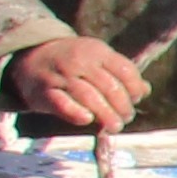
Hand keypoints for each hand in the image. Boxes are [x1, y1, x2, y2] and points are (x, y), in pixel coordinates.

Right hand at [5, 37, 148, 132]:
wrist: (31, 57)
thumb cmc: (73, 63)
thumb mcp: (97, 59)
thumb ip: (120, 73)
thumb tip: (145, 90)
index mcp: (96, 51)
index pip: (124, 70)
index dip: (135, 88)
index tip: (136, 100)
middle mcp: (78, 61)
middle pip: (109, 86)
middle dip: (123, 106)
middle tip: (125, 118)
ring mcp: (60, 76)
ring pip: (89, 97)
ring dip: (106, 114)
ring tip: (114, 126)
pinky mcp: (44, 92)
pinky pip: (62, 104)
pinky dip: (77, 113)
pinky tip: (88, 120)